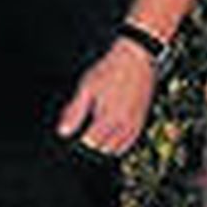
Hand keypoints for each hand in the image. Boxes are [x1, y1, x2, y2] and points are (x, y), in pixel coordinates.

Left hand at [56, 39, 157, 156]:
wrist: (137, 58)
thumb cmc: (111, 70)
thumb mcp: (86, 88)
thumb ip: (74, 112)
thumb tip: (63, 132)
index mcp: (107, 118)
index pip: (90, 143)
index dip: (80, 139)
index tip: (76, 131)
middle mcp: (123, 125)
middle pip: (104, 148)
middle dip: (92, 143)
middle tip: (85, 131)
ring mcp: (135, 124)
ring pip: (118, 148)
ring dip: (106, 145)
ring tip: (96, 133)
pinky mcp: (142, 120)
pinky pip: (130, 142)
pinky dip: (120, 144)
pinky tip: (111, 135)